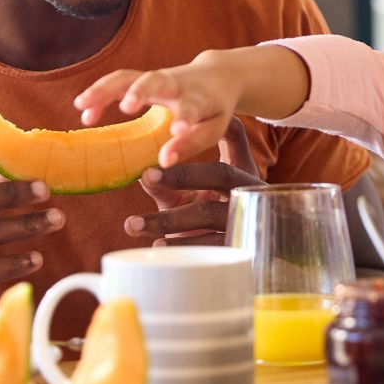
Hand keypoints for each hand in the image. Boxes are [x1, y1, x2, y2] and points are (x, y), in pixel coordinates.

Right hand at [75, 51, 241, 164]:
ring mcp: (156, 78)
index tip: (177, 131)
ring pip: (128, 77)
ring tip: (82, 106)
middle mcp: (176, 83)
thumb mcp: (211, 129)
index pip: (192, 107)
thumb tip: (163, 161)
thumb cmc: (212, 110)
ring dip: (105, 89)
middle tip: (126, 105)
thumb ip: (189, 145)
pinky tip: (84, 111)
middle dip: (141, 91)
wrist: (216, 76)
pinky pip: (117, 82)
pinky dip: (99, 93)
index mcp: (199, 98)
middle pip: (157, 80)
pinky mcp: (141, 79)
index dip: (184, 119)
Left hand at [123, 117, 262, 245]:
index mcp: (241, 168)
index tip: (174, 130)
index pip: (234, 136)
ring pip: (209, 212)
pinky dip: (181, 245)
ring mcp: (247, 218)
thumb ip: (166, 184)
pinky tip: (158, 244)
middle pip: (221, 173)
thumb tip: (143, 175)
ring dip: (169, 218)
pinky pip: (209, 244)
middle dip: (184, 174)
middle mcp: (248, 189)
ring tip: (134, 224)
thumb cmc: (205, 217)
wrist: (230, 253)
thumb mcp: (187, 196)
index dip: (210, 130)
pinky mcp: (239, 245)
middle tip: (148, 175)